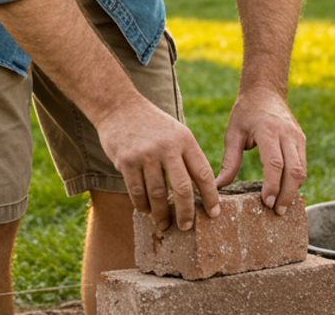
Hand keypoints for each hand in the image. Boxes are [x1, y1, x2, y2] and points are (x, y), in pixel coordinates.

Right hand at [96, 99, 220, 231]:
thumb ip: (186, 157)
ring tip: (163, 224)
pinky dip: (142, 205)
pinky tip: (145, 211)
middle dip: (186, 213)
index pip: (203, 173)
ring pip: (157, 194)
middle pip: (182, 188)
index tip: (214, 214)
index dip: (211, 197)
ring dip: (161, 214)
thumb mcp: (176, 133)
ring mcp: (146, 154)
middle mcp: (167, 146)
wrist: (120, 107)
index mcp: (185, 139)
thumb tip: (198, 192)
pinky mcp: (126, 161)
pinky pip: (136, 191)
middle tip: (186, 227)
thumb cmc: (152, 125)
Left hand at [214, 89, 306, 214]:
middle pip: (293, 170)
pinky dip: (296, 181)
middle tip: (277, 212)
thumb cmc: (245, 113)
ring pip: (302, 169)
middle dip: (286, 194)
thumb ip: (229, 161)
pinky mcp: (301, 140)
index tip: (266, 203)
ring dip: (293, 190)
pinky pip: (302, 165)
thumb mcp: (233, 133)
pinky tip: (286, 193)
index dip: (272, 185)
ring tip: (282, 208)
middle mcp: (286, 134)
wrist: (265, 91)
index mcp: (267, 131)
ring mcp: (297, 137)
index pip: (274, 163)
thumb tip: (217, 186)